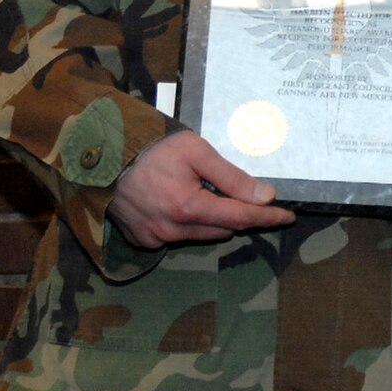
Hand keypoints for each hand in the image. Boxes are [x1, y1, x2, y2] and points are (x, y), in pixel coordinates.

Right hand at [108, 129, 294, 249]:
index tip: (288, 216)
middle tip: (250, 197)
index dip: (267, 217)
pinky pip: (179, 236)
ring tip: (209, 193)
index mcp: (188, 207)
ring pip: (202, 235)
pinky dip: (189, 223)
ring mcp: (155, 239)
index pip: (240, 218)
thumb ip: (231, 176)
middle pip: (223, 229)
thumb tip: (265, 196)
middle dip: (240, 215)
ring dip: (215, 219)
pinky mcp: (143, 241)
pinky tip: (181, 201)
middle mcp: (172, 230)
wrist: (103, 159)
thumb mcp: (196, 152)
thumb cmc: (152, 149)